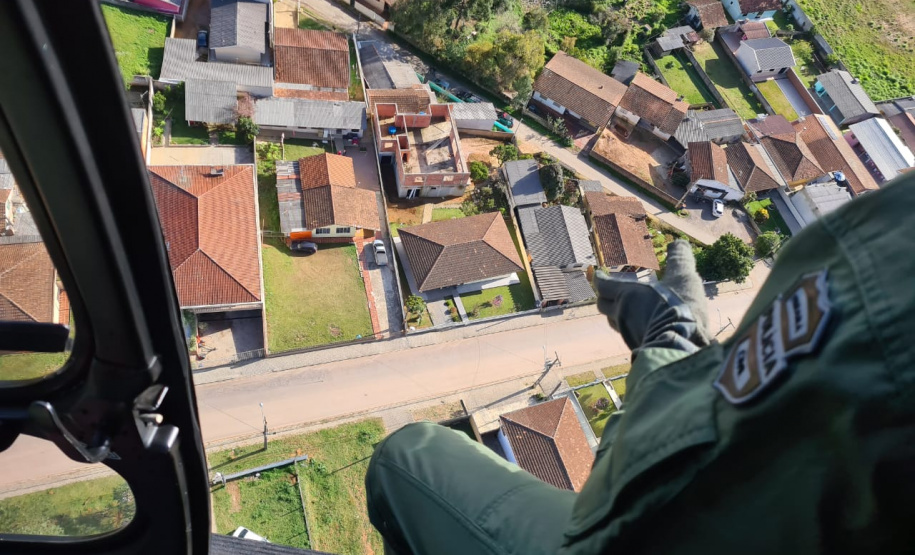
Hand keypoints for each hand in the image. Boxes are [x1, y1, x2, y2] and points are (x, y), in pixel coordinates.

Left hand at [595, 240, 709, 354]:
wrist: (683, 344)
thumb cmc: (678, 306)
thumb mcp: (683, 277)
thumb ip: (679, 259)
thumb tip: (679, 242)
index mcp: (625, 295)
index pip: (603, 285)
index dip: (600, 279)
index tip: (598, 275)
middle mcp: (621, 315)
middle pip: (603, 306)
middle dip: (606, 299)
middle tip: (611, 294)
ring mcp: (628, 334)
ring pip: (616, 324)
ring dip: (619, 316)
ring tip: (629, 311)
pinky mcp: (639, 349)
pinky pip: (631, 337)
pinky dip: (634, 329)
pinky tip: (646, 328)